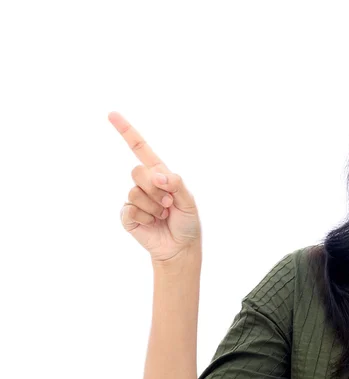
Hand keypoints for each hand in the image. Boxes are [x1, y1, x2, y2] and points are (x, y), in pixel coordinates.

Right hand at [109, 112, 201, 264]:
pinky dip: (145, 217)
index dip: (126, 131)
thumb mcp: (188, 200)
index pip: (140, 148)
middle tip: (168, 203)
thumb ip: (176, 183)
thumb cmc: (187, 221)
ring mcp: (134, 199)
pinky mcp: (127, 215)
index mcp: (160, 173)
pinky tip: (151, 223)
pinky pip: (130, 209)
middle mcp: (145, 183)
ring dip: (153, 206)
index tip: (112, 114)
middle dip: (156, 188)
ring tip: (163, 214)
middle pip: (138, 171)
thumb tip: (157, 175)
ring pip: (135, 192)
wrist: (180, 247)